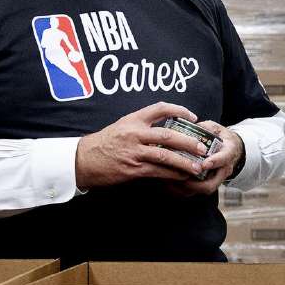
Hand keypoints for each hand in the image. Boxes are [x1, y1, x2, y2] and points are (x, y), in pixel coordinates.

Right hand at [75, 101, 209, 188]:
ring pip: (165, 155)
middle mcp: (135, 133)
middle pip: (168, 135)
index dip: (179, 110)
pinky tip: (182, 177)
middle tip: (202, 147)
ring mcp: (134, 152)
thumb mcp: (121, 127)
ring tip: (197, 166)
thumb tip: (166, 132)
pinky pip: (157, 171)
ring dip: (184, 162)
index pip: (160, 108)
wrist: (82, 160)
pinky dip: (172, 174)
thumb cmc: (103, 143)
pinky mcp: (132, 169)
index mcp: (133, 120)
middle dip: (188, 141)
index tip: (193, 116)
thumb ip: (142, 127)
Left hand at [163, 121, 244, 197]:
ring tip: (169, 181)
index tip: (203, 164)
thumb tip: (186, 125)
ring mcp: (216, 179)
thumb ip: (203, 127)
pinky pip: (195, 193)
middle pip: (211, 184)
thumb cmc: (220, 137)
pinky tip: (168, 184)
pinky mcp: (208, 185)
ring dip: (185, 188)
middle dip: (194, 183)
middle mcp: (224, 169)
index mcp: (228, 152)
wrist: (231, 150)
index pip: (224, 159)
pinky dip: (181, 190)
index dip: (214, 162)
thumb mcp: (215, 128)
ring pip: (201, 190)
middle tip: (180, 175)